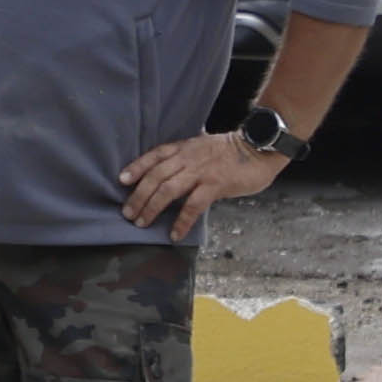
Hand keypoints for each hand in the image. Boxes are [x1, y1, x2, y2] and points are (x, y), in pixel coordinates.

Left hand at [117, 133, 287, 238]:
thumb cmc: (233, 152)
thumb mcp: (204, 148)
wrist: (260, 148)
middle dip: (138, 196)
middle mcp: (188, 158)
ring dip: (152, 207)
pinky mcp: (215, 185)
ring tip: (142, 223)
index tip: (122, 180)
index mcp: (185, 148)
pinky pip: (193, 205)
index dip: (136, 167)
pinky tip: (174, 234)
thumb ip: (187, 159)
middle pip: (155, 176)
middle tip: (127, 213)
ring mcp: (201, 171)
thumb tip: (171, 177)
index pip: (154, 156)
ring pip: (168, 189)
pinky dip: (181, 221)